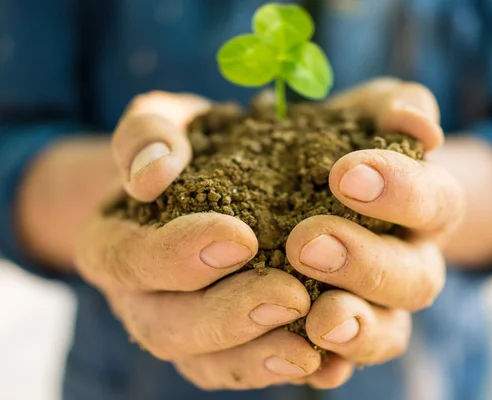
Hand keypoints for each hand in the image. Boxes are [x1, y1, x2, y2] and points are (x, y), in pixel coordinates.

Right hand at [76, 92, 321, 390]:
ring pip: (207, 365)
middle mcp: (141, 299)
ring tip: (311, 345)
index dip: (177, 257)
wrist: (213, 178)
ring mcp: (183, 329)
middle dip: (228, 316)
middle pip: (167, 329)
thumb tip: (153, 175)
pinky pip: (247, 371)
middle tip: (290, 296)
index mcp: (112, 244)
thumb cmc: (190, 148)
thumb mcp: (166, 121)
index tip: (241, 238)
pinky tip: (329, 362)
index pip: (128, 260)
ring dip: (260, 358)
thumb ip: (150, 132)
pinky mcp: (225, 345)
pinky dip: (285, 369)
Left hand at [283, 79, 464, 387]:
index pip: (435, 202)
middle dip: (364, 262)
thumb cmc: (352, 144)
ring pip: (388, 332)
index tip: (344, 173)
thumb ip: (398, 108)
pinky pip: (345, 364)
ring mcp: (384, 307)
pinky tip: (303, 360)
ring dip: (356, 328)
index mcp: (430, 207)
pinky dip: (330, 367)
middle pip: (414, 278)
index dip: (399, 191)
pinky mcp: (346, 338)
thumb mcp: (372, 113)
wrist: (328, 186)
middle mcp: (415, 264)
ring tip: (319, 317)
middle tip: (307, 242)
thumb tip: (418, 125)